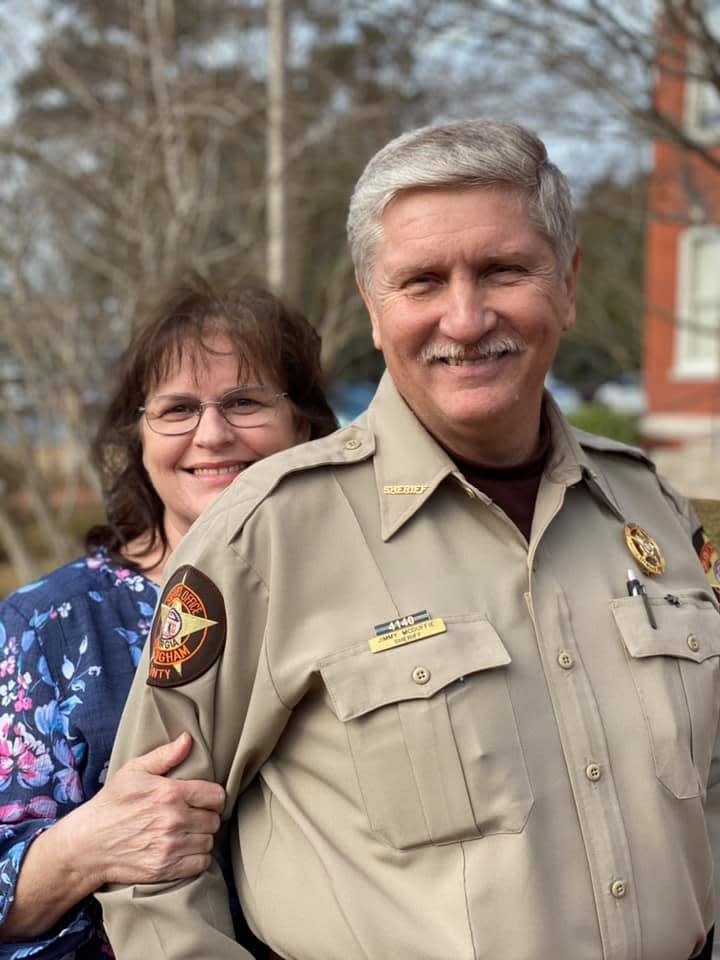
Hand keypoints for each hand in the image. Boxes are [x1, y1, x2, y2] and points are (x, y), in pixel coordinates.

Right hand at [80, 732, 224, 886]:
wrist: (88, 844)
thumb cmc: (112, 803)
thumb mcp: (134, 771)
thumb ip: (165, 755)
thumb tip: (188, 739)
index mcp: (170, 793)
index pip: (216, 796)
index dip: (214, 797)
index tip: (206, 799)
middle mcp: (173, 820)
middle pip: (214, 820)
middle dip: (208, 817)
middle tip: (195, 816)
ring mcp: (169, 846)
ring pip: (209, 842)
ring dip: (203, 838)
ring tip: (190, 833)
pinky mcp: (165, 869)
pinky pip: (201, 863)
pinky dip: (198, 858)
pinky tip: (186, 850)